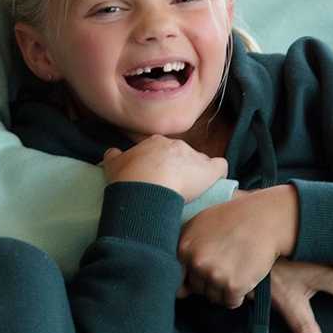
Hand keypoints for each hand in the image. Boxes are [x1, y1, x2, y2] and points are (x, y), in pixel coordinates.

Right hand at [103, 138, 227, 202]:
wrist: (145, 188)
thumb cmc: (128, 177)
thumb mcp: (112, 164)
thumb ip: (113, 156)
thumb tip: (112, 152)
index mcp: (156, 142)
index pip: (162, 149)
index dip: (160, 163)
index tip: (156, 176)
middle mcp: (177, 144)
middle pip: (182, 154)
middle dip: (179, 167)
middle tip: (171, 186)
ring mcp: (194, 156)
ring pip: (200, 161)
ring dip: (196, 172)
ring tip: (189, 190)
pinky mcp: (209, 170)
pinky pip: (220, 166)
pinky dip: (217, 174)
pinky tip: (213, 184)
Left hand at [177, 186, 298, 307]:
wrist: (265, 219)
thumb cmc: (232, 218)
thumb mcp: (199, 224)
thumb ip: (185, 250)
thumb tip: (179, 290)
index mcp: (184, 248)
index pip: (178, 277)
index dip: (192, 274)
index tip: (206, 267)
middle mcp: (196, 263)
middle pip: (197, 288)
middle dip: (209, 282)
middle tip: (226, 266)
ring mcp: (214, 275)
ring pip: (213, 297)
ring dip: (223, 290)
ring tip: (235, 270)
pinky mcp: (233, 286)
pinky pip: (231, 302)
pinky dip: (238, 296)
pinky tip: (244, 278)